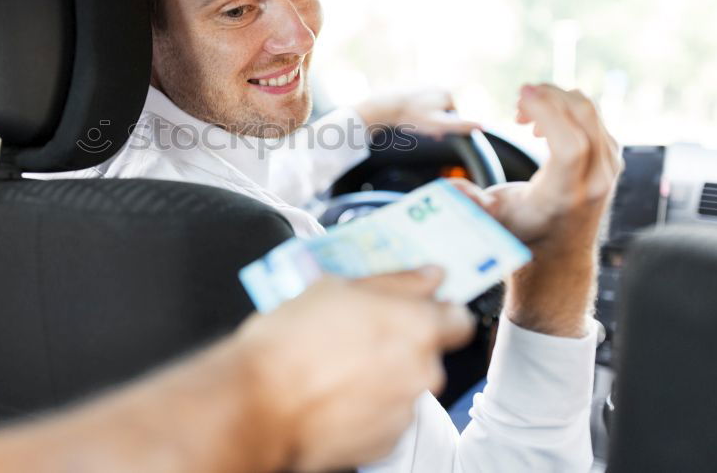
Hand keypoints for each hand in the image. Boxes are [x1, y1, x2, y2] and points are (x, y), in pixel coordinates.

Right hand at [234, 268, 473, 471]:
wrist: (257, 403)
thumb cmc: (291, 340)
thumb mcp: (337, 288)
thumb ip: (396, 281)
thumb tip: (430, 275)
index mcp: (417, 326)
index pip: (458, 317)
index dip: (435, 311)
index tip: (413, 309)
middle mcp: (423, 371)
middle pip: (428, 352)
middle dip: (401, 343)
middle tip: (359, 334)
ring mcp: (406, 411)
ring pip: (405, 384)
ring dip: (383, 374)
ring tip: (336, 366)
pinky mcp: (386, 441)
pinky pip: (386, 414)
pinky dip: (368, 405)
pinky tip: (334, 394)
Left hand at [355, 88, 479, 137]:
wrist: (386, 106)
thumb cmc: (413, 117)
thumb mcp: (440, 125)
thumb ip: (462, 126)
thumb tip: (484, 127)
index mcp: (448, 93)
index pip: (454, 117)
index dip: (445, 128)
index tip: (434, 134)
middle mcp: (438, 86)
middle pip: (442, 113)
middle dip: (435, 124)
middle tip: (421, 129)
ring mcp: (424, 86)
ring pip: (430, 110)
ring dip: (425, 120)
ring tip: (412, 123)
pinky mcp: (412, 89)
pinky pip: (418, 106)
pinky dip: (415, 114)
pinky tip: (406, 118)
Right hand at [450, 84, 621, 335]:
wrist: (559, 252)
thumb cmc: (521, 232)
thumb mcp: (491, 221)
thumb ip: (471, 204)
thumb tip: (452, 190)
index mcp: (563, 195)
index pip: (569, 144)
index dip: (547, 111)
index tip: (521, 94)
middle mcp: (593, 181)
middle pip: (582, 117)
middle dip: (548, 96)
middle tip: (517, 102)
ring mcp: (608, 169)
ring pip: (589, 112)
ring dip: (555, 101)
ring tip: (524, 117)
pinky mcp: (612, 159)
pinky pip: (593, 118)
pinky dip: (567, 109)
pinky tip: (543, 124)